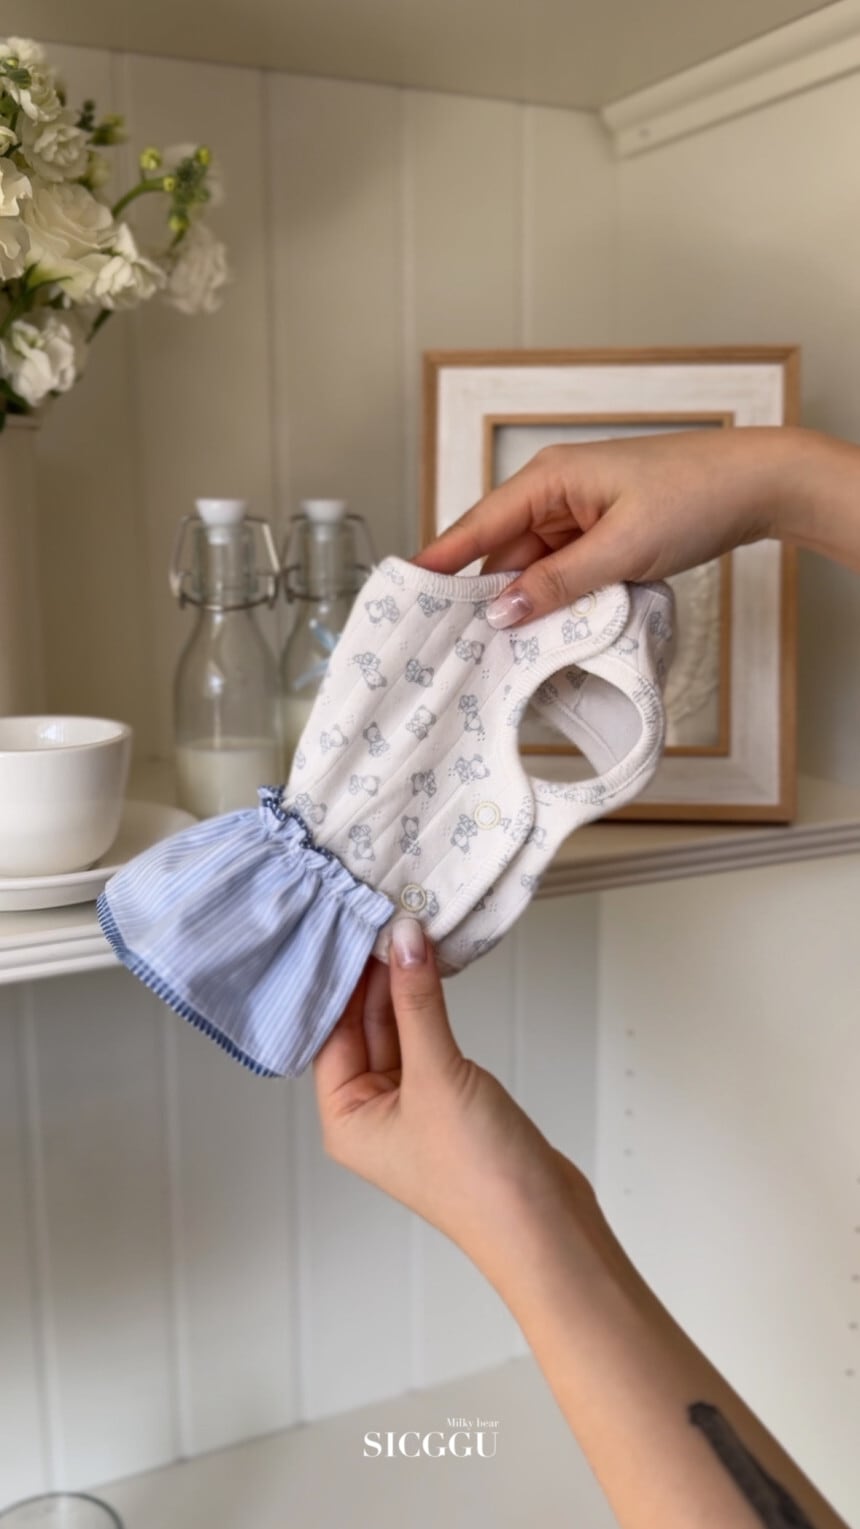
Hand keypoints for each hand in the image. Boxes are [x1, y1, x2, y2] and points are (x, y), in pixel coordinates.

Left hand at [312, 918, 592, 1275]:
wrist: (545, 1226)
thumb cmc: (479, 1176)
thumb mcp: (438, 1075)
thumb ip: (418, 1001)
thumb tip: (402, 939)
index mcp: (344, 1118)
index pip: (329, 1030)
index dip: (342, 978)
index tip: (353, 926)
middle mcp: (370, 1113)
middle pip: (361, 1027)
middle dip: (375, 976)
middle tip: (387, 916)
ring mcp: (411, 1108)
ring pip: (397, 1030)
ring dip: (405, 987)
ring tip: (410, 931)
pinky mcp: (448, 1102)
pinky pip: (428, 1042)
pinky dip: (430, 1008)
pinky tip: (433, 971)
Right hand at [415, 425, 807, 625]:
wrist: (759, 485)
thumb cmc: (697, 494)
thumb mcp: (623, 547)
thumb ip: (559, 583)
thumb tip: (503, 611)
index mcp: (550, 478)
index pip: (478, 525)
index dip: (440, 562)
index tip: (405, 592)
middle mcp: (556, 493)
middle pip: (501, 555)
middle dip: (485, 599)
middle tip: (458, 648)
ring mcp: (579, 517)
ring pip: (533, 570)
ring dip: (526, 607)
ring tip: (502, 653)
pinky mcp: (601, 537)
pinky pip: (564, 574)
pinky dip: (556, 603)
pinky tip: (548, 635)